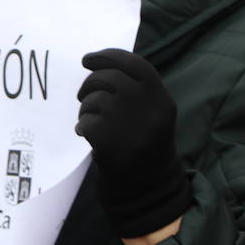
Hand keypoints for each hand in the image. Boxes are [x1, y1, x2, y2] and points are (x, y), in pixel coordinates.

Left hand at [76, 49, 190, 239]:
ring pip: (94, 100)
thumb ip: (135, 90)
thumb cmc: (144, 145)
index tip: (87, 59)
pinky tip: (87, 135)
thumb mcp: (152, 114)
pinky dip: (82, 126)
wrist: (147, 188)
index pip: (135, 64)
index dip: (108, 56)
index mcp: (162, 99)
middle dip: (89, 83)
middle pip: (109, 78)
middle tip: (82, 95)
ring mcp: (130, 124)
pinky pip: (85, 121)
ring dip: (85, 107)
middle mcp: (149, 108)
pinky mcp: (110, 141)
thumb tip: (99, 65)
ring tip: (89, 120)